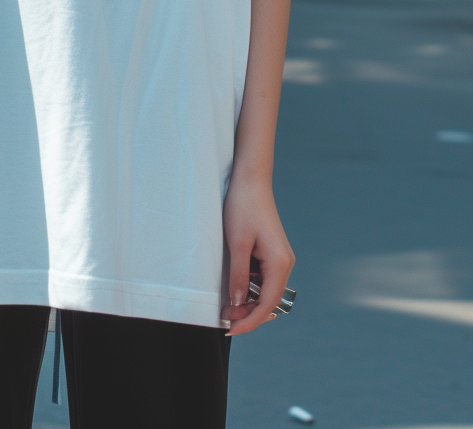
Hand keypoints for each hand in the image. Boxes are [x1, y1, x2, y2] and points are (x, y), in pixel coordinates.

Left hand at [221, 172, 293, 335]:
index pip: (268, 304)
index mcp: (280, 263)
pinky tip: (235, 289)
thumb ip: (238, 276)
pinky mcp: (271, 253)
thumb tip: (237, 304)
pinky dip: (249, 288)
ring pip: (265, 292)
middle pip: (269, 302)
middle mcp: (284, 263)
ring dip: (248, 302)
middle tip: (224, 320)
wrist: (250, 180)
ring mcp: (279, 258)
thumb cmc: (243, 207)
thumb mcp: (237, 244)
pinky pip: (262, 279)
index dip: (250, 321)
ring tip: (226, 307)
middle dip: (248, 314)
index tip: (230, 330)